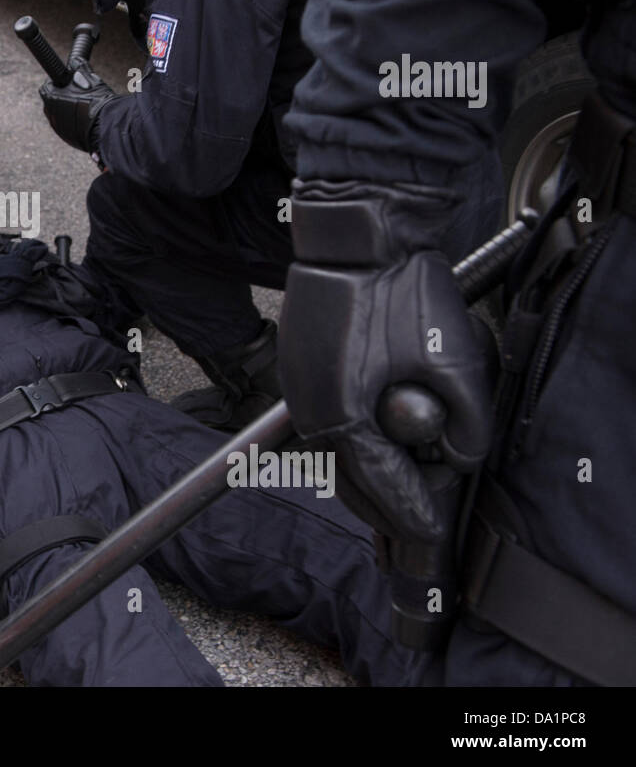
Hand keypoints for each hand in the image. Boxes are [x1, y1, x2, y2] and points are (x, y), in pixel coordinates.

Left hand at [39, 60, 116, 152]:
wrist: (106, 127)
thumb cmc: (95, 102)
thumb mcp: (88, 78)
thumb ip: (78, 67)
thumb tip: (75, 62)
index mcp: (51, 97)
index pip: (48, 85)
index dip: (58, 81)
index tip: (67, 80)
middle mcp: (51, 114)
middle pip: (53, 101)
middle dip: (64, 96)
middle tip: (79, 93)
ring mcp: (59, 128)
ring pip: (61, 115)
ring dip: (68, 110)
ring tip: (85, 106)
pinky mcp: (68, 138)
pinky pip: (68, 127)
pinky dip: (75, 122)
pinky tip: (87, 119)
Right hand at [278, 180, 494, 543]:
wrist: (355, 237)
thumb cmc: (400, 291)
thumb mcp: (456, 362)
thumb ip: (467, 422)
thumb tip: (461, 454)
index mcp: (343, 416)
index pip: (380, 486)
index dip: (410, 512)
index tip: (431, 528)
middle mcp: (310, 410)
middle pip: (346, 480)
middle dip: (382, 504)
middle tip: (414, 516)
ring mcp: (298, 387)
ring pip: (333, 452)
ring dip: (365, 471)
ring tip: (399, 479)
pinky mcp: (299, 366)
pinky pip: (325, 419)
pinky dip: (351, 438)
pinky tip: (377, 431)